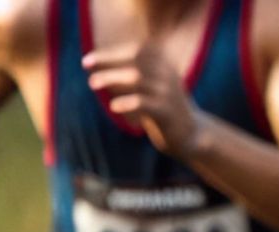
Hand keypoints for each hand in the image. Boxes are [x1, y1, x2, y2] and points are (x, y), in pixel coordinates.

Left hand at [83, 44, 201, 157]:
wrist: (192, 134)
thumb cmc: (161, 108)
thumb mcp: (146, 86)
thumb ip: (123, 74)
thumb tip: (91, 64)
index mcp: (165, 64)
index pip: (136, 50)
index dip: (110, 53)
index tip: (87, 61)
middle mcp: (168, 74)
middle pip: (135, 60)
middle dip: (108, 62)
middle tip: (86, 69)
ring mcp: (169, 92)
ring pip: (136, 78)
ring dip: (111, 78)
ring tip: (92, 83)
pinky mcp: (167, 112)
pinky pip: (144, 103)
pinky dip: (126, 102)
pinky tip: (114, 107)